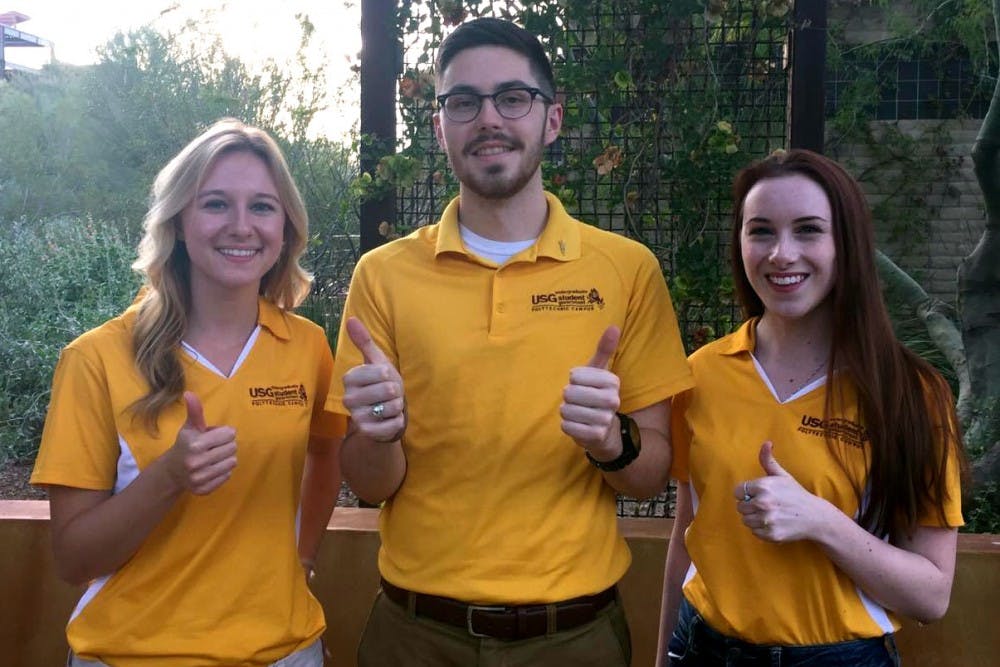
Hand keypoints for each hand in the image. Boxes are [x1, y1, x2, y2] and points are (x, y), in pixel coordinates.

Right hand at [163, 392, 237, 494]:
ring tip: (214, 457)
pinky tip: (211, 468)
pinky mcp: (204, 490)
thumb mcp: (190, 427)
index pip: (229, 434)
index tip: (215, 435)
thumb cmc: (185, 444)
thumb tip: (189, 393)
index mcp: (195, 445)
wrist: (172, 471)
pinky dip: (222, 472)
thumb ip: (194, 411)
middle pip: (232, 448)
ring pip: (232, 462)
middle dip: (226, 445)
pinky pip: (227, 476)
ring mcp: (200, 478)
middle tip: (214, 446)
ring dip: (226, 458)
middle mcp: (196, 463)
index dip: (224, 433)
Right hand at [342, 317, 405, 442]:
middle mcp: (348, 399)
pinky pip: (394, 424)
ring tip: (389, 406)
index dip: (390, 375)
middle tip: (389, 395)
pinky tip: (391, 419)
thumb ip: (364, 341)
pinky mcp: (368, 433)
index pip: (381, 372)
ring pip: (392, 407)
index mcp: (349, 379)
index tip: (384, 379)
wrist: (382, 416)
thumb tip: (351, 318)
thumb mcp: (376, 361)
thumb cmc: (380, 385)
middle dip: (396, 392)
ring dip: (397, 407)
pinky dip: (398, 421)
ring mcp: (357, 417)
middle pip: (388, 390)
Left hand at [560, 326, 622, 459]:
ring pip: (566, 410)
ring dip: (566, 412)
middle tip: (578, 400)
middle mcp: (612, 399)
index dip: (573, 380)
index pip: (575, 375)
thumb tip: (614, 326)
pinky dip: (567, 425)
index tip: (583, 384)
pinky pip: (566, 426)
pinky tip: (577, 425)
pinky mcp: (596, 435)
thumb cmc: (596, 394)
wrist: (605, 430)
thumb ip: (604, 349)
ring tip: (578, 412)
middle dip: (568, 397)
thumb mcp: (598, 372)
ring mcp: (605, 419)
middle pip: (569, 393)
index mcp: (612, 381)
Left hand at [734, 441, 827, 541]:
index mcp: (763, 487)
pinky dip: (761, 530)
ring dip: (754, 518)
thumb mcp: (782, 476)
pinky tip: (773, 523)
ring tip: (769, 514)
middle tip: (764, 505)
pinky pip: (754, 532)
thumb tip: (766, 443)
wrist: (815, 517)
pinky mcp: (771, 534)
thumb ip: (768, 460)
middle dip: (750, 506)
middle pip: (740, 507)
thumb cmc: (795, 494)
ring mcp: (767, 520)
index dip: (745, 493)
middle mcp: (763, 503)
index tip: (755, 495)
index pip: (738, 492)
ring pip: (745, 520)